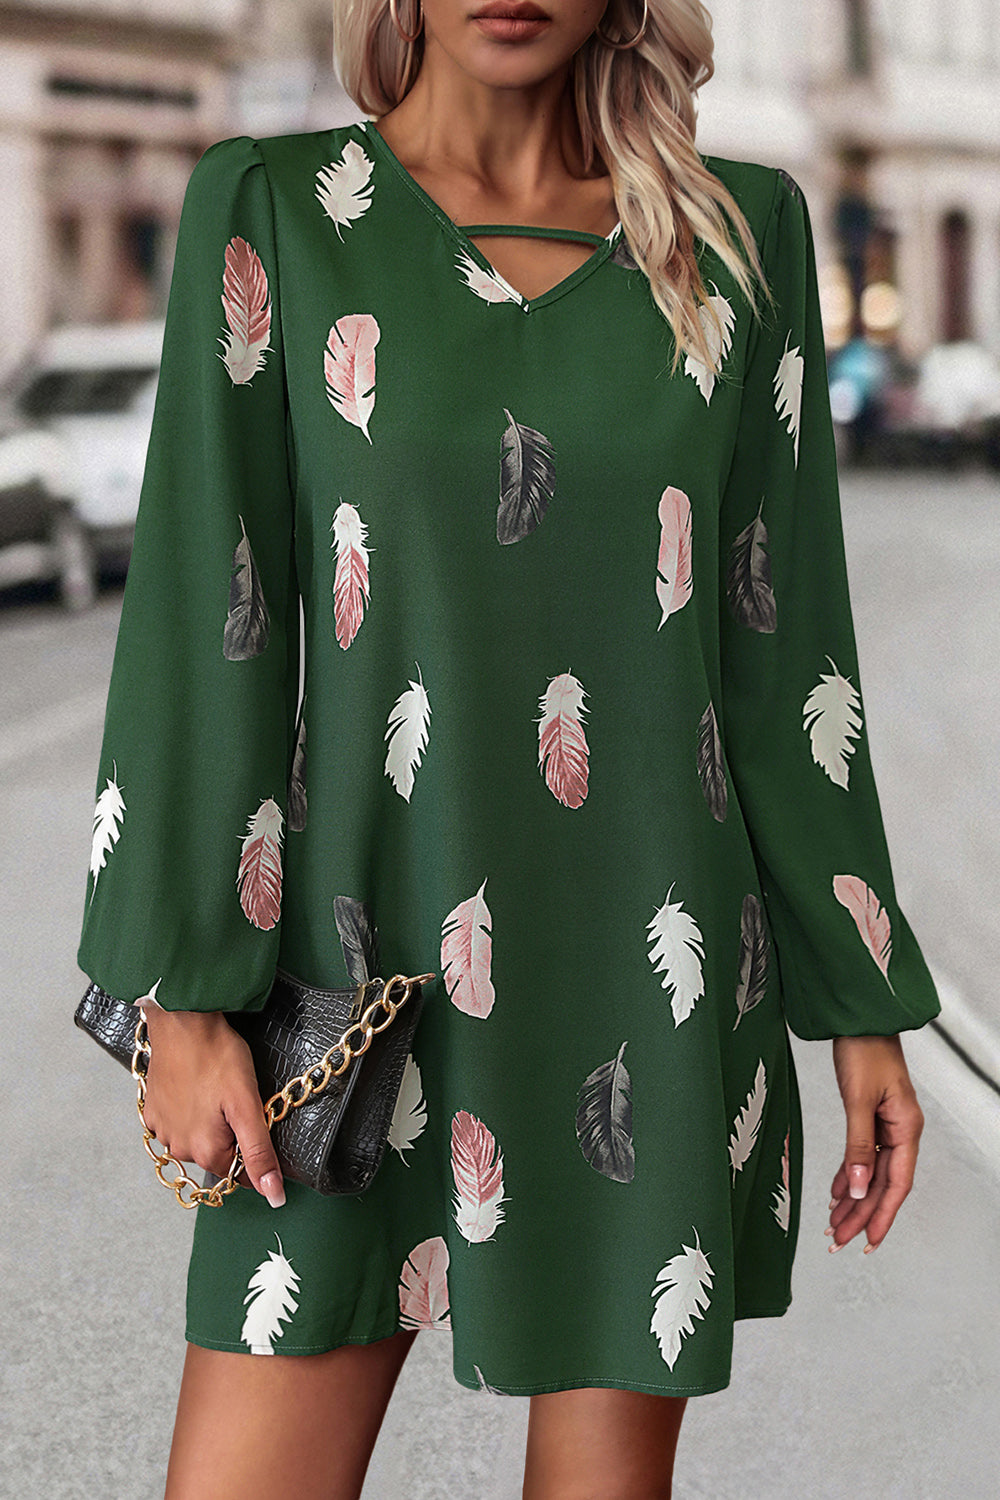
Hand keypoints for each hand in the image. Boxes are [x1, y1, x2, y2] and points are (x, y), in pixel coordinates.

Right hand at [140, 1005, 285, 1206]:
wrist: (183, 1022)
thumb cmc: (217, 1056)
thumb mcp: (247, 1104)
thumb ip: (260, 1153)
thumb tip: (274, 1196)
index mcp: (206, 1152)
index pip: (241, 1171)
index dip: (253, 1147)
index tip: (253, 1119)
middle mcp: (180, 1149)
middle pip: (219, 1155)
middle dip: (231, 1133)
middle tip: (235, 1099)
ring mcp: (162, 1132)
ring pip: (197, 1139)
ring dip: (208, 1123)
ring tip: (213, 1089)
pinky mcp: (152, 1113)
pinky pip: (177, 1124)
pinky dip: (188, 1112)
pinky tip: (194, 1088)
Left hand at [826, 1034, 924, 1253]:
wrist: (859, 1018)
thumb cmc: (864, 1049)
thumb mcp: (858, 1100)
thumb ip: (858, 1146)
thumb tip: (860, 1189)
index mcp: (906, 1128)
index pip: (896, 1184)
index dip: (882, 1216)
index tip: (868, 1241)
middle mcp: (900, 1129)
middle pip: (883, 1183)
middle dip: (862, 1215)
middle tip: (839, 1240)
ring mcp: (886, 1123)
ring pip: (872, 1172)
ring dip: (854, 1199)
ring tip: (834, 1223)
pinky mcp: (871, 1115)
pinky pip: (863, 1154)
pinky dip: (850, 1174)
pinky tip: (838, 1191)